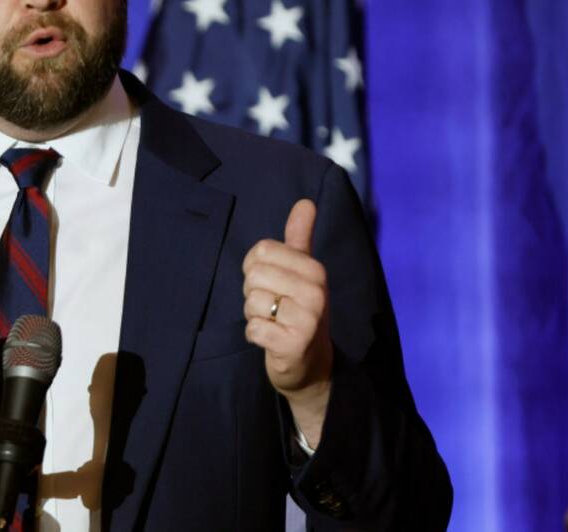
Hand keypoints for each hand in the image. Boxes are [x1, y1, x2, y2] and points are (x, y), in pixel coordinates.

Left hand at [242, 199, 332, 444]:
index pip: (261, 250)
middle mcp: (315, 291)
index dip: (256, 267)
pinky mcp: (293, 344)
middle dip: (253, 293)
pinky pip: (253, 328)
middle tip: (273, 306)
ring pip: (251, 302)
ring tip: (275, 322)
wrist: (311, 365)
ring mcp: (307, 319)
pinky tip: (272, 339)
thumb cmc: (300, 311)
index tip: (273, 283)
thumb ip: (300, 238)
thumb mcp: (302, 272)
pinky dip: (255, 335)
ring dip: (255, 315)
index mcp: (314, 269)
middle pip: (253, 275)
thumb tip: (306, 202)